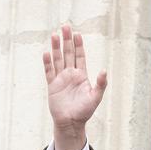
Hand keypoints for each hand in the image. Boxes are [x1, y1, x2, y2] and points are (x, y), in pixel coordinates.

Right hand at [43, 25, 106, 149]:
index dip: (78, 45)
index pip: (80, 56)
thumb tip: (104, 70)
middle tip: (65, 26)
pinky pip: (49, 72)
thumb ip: (100, 84)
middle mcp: (70, 75)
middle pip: (68, 54)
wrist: (71, 123)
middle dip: (66, 40)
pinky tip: (46, 53)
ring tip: (54, 35)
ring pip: (58, 60)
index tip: (77, 34)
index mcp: (82, 76)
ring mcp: (60, 79)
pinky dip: (47, 63)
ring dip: (56, 48)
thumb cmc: (85, 111)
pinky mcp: (52, 86)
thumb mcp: (95, 97)